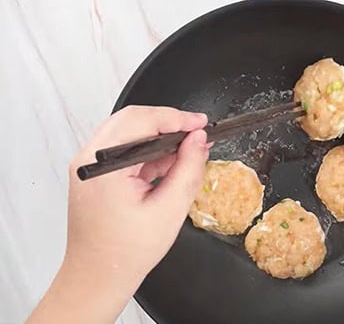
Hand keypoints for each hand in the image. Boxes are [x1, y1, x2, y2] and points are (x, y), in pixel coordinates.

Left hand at [28, 106, 209, 323]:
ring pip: (128, 132)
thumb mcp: (170, 209)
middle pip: (133, 120)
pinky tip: (171, 163)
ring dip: (160, 137)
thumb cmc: (127, 252)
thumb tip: (199, 139)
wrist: (97, 277)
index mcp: (103, 166)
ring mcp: (89, 166)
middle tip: (198, 133)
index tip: (202, 123)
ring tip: (190, 151)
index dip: (177, 118)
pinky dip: (148, 152)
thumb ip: (188, 168)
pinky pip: (124, 150)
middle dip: (169, 124)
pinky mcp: (94, 174)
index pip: (142, 121)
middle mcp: (89, 160)